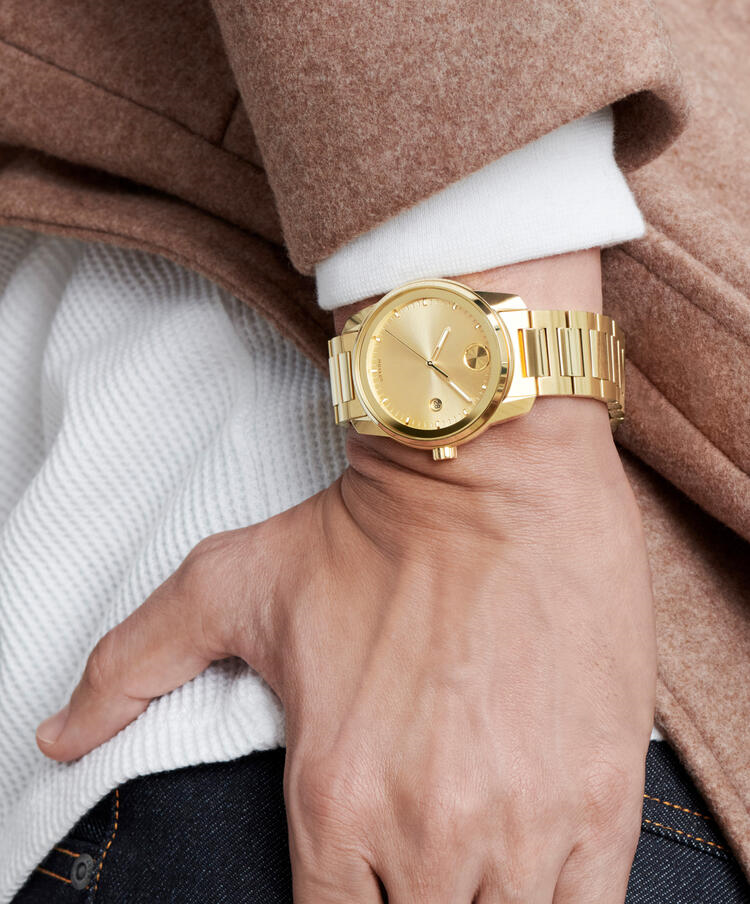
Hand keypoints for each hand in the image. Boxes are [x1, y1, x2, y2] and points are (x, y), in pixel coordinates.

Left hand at [37, 251, 655, 902]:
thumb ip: (133, 664)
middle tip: (420, 853)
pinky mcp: (600, 797)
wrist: (492, 469)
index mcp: (333, 798)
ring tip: (475, 850)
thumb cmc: (370, 528)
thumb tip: (54, 736)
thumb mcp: (233, 581)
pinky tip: (537, 867)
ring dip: (482, 903)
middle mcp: (425, 830)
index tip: (361, 875)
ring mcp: (523, 820)